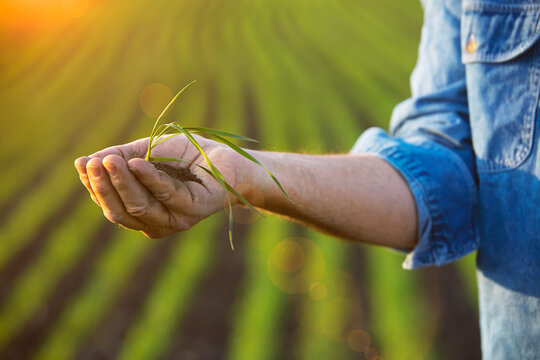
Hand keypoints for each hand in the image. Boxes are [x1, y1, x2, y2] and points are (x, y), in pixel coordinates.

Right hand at [74, 135, 245, 237]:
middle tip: (92, 163)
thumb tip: (86, 161)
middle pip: (121, 211)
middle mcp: (157, 221)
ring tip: (110, 161)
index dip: (94, 186)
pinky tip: (137, 164)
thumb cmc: (187, 156)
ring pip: (140, 207)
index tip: (81, 163)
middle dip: (104, 186)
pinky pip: (167, 195)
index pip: (111, 204)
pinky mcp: (195, 209)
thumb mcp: (148, 152)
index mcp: (142, 211)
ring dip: (122, 183)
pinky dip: (150, 179)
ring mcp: (176, 219)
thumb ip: (121, 157)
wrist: (226, 158)